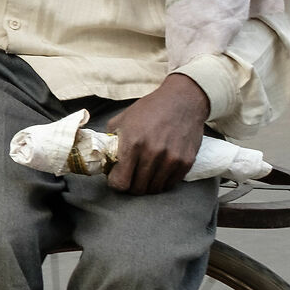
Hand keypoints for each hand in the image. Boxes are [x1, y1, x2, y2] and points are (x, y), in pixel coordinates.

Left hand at [104, 74, 209, 194]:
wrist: (182, 100)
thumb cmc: (149, 109)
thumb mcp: (122, 120)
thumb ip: (110, 141)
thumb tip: (103, 159)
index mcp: (132, 144)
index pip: (121, 182)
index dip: (116, 183)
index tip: (116, 178)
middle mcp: (152, 153)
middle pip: (137, 189)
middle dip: (131, 185)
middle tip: (131, 176)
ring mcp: (171, 159)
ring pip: (154, 189)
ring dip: (147, 185)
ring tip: (144, 173)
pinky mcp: (186, 162)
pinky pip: (170, 184)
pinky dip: (163, 181)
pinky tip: (158, 171)